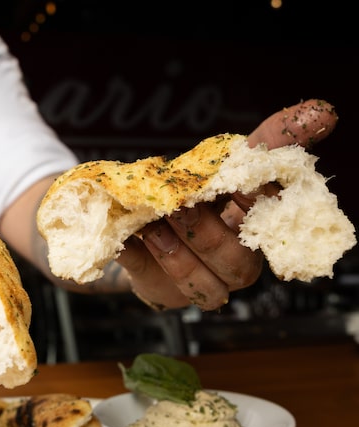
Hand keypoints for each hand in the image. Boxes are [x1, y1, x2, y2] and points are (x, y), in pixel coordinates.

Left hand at [117, 99, 337, 309]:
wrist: (142, 231)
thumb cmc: (195, 195)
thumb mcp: (223, 164)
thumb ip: (267, 140)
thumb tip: (321, 110)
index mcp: (258, 227)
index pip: (272, 218)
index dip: (257, 203)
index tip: (239, 185)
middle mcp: (239, 262)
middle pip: (236, 260)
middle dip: (206, 232)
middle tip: (178, 205)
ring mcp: (205, 282)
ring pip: (204, 283)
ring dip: (175, 252)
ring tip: (151, 224)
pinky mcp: (167, 292)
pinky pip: (158, 286)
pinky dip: (140, 259)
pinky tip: (129, 240)